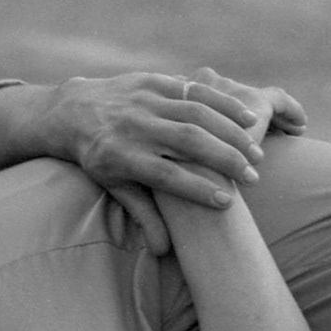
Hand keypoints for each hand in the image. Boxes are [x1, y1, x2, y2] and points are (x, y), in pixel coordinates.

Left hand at [46, 70, 305, 253]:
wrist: (75, 111)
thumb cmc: (100, 158)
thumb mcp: (114, 186)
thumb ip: (142, 213)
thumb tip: (163, 250)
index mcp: (120, 156)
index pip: (164, 174)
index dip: (196, 188)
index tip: (227, 202)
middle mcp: (133, 126)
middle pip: (186, 141)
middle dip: (224, 160)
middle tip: (253, 178)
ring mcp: (145, 100)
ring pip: (196, 113)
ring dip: (231, 133)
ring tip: (255, 154)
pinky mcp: (154, 80)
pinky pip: (195, 89)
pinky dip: (224, 103)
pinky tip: (248, 118)